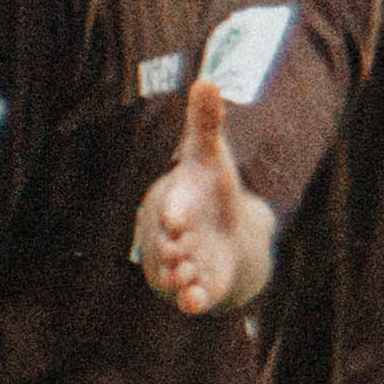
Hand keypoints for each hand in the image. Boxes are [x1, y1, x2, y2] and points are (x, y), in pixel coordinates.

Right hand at [132, 76, 254, 315]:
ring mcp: (184, 264)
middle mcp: (174, 237)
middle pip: (166, 243)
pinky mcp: (198, 286)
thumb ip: (207, 124)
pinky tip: (195, 303)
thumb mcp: (211, 156)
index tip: (177, 215)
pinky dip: (191, 300)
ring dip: (179, 275)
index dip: (174, 210)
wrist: (217, 231)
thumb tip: (209, 80)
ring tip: (185, 277)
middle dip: (170, 247)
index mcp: (177, 204)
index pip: (172, 206)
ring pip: (176, 272)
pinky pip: (190, 297)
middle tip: (178, 249)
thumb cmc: (209, 191)